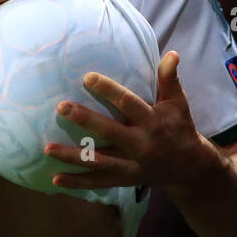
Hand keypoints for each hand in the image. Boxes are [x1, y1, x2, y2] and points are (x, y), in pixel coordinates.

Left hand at [43, 50, 224, 193]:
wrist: (189, 167)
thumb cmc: (179, 127)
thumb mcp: (178, 103)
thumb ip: (169, 79)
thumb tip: (171, 54)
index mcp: (153, 122)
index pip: (128, 103)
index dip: (108, 90)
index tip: (87, 77)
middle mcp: (141, 144)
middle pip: (109, 132)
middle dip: (85, 119)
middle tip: (61, 107)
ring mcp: (132, 165)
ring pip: (99, 161)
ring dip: (72, 156)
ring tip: (47, 148)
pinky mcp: (125, 180)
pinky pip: (99, 182)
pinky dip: (78, 182)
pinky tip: (55, 179)